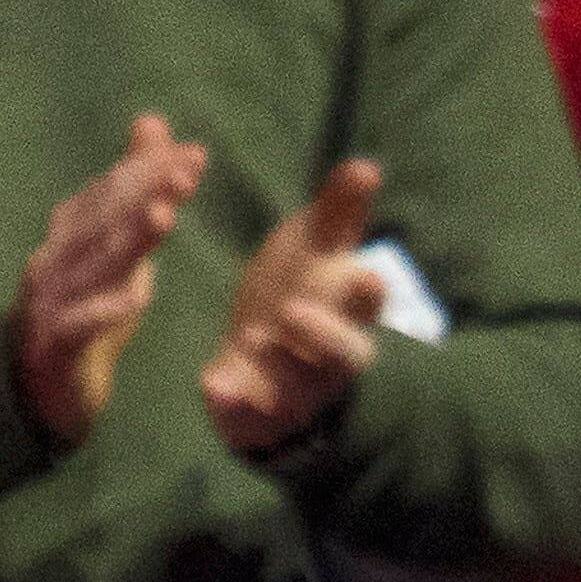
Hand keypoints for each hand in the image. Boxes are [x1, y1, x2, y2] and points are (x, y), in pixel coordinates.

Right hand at [10, 115, 201, 450]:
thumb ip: (136, 193)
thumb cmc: (86, 308)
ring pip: (94, 267)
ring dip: (129, 241)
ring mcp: (52, 299)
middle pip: (105, 220)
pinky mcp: (57, 344)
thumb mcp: (119, 248)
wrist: (42, 384)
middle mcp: (59, 256)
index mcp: (74, 233)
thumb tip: (153, 124)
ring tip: (165, 218)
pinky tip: (134, 300)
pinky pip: (80, 326)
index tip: (195, 154)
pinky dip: (104, 311)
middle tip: (187, 172)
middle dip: (146, 192)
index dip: (151, 171)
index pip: (115, 194)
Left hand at [200, 155, 391, 456]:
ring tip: (254, 339)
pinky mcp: (258, 415)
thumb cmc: (299, 300)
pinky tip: (213, 385)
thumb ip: (339, 214)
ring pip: (299, 388)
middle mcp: (327, 360)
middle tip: (296, 311)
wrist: (269, 371)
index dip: (365, 295)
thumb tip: (367, 164)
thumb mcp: (317, 252)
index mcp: (343, 316)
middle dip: (324, 337)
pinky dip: (234, 403)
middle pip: (341, 356)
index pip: (363, 308)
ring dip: (279, 366)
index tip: (366, 276)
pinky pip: (249, 416)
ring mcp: (295, 392)